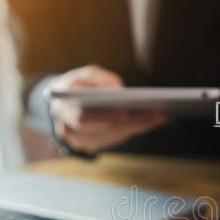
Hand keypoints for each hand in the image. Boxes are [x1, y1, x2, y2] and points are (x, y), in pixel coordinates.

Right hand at [48, 65, 167, 153]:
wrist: (60, 103)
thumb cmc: (76, 85)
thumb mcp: (84, 74)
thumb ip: (99, 78)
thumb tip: (119, 90)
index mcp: (62, 108)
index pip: (84, 117)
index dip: (106, 116)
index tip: (126, 112)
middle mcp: (68, 129)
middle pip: (103, 129)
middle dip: (131, 122)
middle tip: (156, 114)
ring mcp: (79, 141)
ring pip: (111, 137)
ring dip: (136, 127)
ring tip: (159, 116)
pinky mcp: (91, 146)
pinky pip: (114, 139)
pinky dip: (133, 130)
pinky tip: (150, 122)